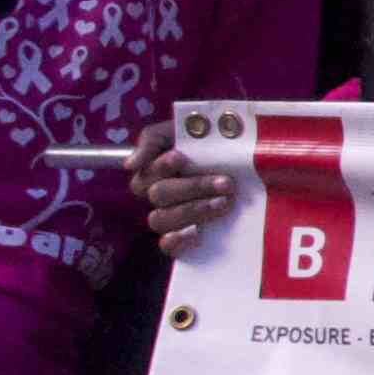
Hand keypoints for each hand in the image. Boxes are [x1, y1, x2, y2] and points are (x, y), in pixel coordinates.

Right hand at [132, 117, 236, 258]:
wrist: (244, 155)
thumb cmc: (209, 142)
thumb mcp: (182, 130)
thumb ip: (153, 139)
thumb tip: (129, 164)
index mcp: (155, 171)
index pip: (146, 173)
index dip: (161, 166)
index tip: (181, 157)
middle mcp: (159, 195)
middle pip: (159, 195)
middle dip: (193, 187)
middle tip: (226, 183)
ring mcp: (171, 216)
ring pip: (162, 219)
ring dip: (193, 210)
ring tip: (224, 203)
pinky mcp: (184, 236)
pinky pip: (167, 245)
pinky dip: (176, 241)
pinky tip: (195, 234)